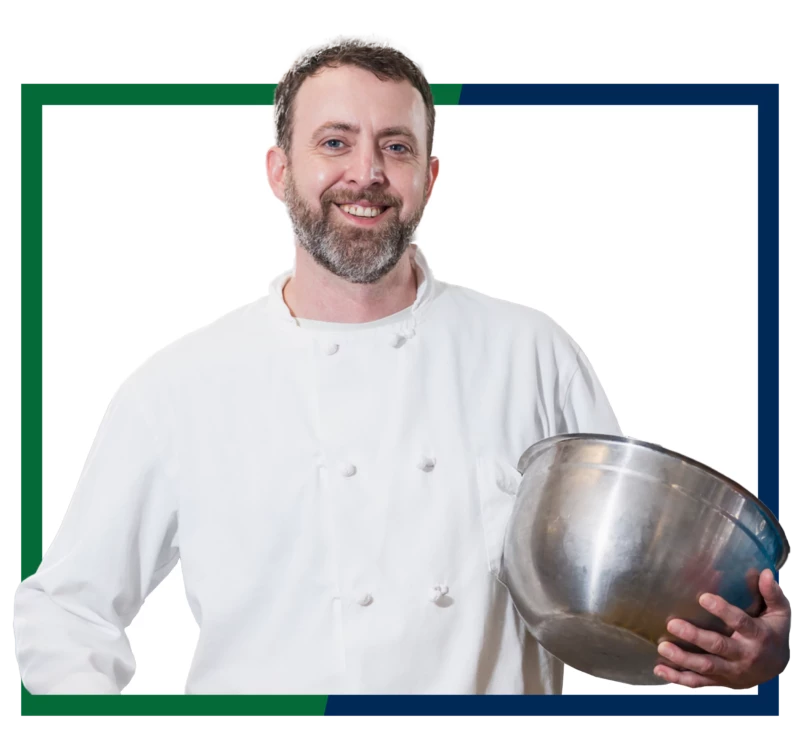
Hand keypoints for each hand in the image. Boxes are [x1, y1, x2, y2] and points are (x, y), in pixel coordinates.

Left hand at [653, 568, 790, 688]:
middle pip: (718, 646)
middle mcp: (744, 655)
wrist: (781, 666)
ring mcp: (732, 671)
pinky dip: (679, 678)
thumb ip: (771, 593)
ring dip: (683, 659)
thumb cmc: (775, 632)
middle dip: (694, 636)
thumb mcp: (779, 612)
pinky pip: (699, 682)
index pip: (740, 622)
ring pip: (706, 666)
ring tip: (663, 646)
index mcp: (758, 635)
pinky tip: (660, 669)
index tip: (703, 597)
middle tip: (672, 623)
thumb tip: (765, 572)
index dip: (723, 610)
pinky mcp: (722, 681)